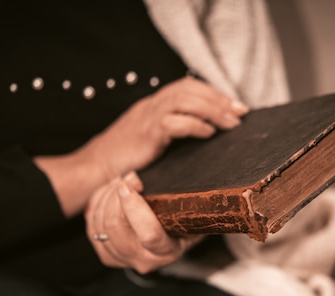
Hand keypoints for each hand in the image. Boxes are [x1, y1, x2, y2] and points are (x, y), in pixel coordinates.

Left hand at [85, 172, 200, 273]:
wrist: (165, 237)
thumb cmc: (182, 219)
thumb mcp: (193, 214)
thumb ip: (195, 206)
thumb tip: (202, 189)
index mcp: (167, 251)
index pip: (149, 234)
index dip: (135, 207)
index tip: (131, 183)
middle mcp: (142, 260)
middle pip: (116, 227)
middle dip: (117, 195)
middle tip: (129, 177)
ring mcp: (120, 258)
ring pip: (100, 223)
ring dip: (107, 195)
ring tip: (122, 181)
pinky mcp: (104, 252)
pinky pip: (91, 222)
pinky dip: (98, 202)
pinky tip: (111, 191)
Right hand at [93, 76, 248, 178]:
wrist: (94, 170)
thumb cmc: (123, 161)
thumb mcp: (150, 142)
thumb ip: (170, 134)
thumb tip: (203, 138)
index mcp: (153, 105)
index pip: (187, 87)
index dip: (213, 93)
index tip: (235, 106)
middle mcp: (151, 105)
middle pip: (189, 88)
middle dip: (219, 99)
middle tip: (241, 112)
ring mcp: (147, 117)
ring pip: (185, 100)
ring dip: (213, 110)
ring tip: (231, 123)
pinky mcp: (146, 133)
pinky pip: (174, 121)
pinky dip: (195, 125)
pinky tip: (208, 133)